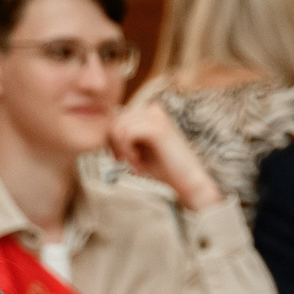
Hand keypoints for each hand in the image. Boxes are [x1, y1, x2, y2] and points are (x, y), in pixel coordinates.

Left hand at [109, 98, 223, 213]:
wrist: (190, 183)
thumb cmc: (165, 170)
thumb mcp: (138, 149)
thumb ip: (123, 137)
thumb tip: (103, 130)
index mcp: (149, 112)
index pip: (116, 117)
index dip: (112, 139)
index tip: (121, 158)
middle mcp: (153, 109)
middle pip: (115, 120)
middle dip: (115, 144)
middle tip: (127, 163)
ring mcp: (156, 117)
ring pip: (118, 126)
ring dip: (121, 149)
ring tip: (135, 164)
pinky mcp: (157, 128)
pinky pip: (126, 133)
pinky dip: (126, 151)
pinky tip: (137, 163)